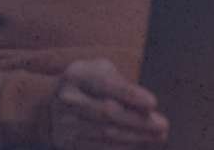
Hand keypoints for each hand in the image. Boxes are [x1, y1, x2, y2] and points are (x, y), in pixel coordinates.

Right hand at [50, 58, 168, 149]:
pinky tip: (139, 147)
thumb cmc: (88, 85)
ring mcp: (65, 124)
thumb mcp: (100, 72)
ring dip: (135, 138)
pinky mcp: (68, 144)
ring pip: (105, 134)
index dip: (130, 94)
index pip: (106, 84)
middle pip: (107, 113)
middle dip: (138, 121)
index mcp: (77, 75)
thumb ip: (121, 84)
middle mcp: (68, 99)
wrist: (51, 107)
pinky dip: (121, 149)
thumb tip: (148, 106)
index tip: (153, 103)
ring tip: (157, 137)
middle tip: (162, 126)